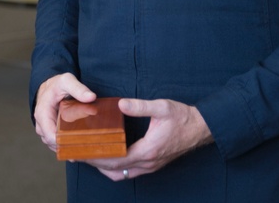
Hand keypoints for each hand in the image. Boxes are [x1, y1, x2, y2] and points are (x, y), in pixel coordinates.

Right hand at [33, 73, 95, 151]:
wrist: (49, 87)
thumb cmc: (57, 84)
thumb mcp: (67, 81)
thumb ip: (78, 88)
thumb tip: (91, 97)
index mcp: (42, 113)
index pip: (50, 135)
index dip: (64, 142)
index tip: (79, 143)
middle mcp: (40, 124)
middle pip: (53, 143)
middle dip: (67, 146)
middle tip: (85, 147)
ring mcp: (44, 129)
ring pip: (54, 145)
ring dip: (66, 147)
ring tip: (82, 147)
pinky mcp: (49, 132)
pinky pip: (56, 143)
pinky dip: (65, 145)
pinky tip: (77, 144)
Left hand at [88, 98, 213, 180]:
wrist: (202, 128)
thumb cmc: (182, 117)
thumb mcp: (162, 107)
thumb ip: (140, 106)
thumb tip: (120, 104)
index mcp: (148, 150)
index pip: (116, 160)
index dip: (96, 157)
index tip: (81, 151)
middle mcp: (148, 162)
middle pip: (114, 170)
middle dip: (94, 163)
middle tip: (76, 154)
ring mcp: (151, 166)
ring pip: (121, 174)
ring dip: (103, 168)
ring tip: (87, 156)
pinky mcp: (152, 164)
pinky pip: (128, 172)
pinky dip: (114, 168)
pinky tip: (106, 157)